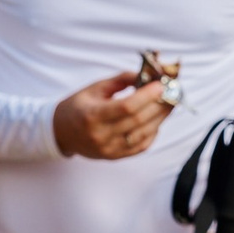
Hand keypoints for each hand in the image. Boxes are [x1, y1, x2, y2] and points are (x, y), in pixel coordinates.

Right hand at [52, 73, 171, 159]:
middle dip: (159, 105)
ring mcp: (109, 149)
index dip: (147, 96)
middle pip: (138, 121)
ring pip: (144, 134)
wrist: (61, 132)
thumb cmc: (78, 106)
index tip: (161, 84)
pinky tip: (157, 120)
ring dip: (160, 118)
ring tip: (169, 104)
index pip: (126, 107)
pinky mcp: (115, 157)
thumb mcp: (95, 88)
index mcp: (92, 115)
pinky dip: (153, 132)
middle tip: (172, 92)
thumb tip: (147, 76)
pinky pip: (141, 146)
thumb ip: (121, 80)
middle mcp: (101, 135)